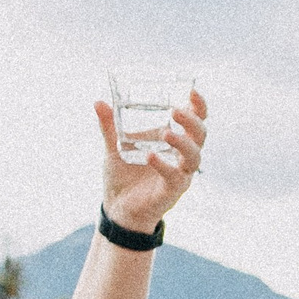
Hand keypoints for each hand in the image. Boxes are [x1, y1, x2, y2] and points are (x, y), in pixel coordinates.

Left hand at [95, 88, 205, 236]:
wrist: (119, 207)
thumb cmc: (123, 175)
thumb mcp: (114, 146)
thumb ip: (109, 126)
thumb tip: (98, 102)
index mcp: (173, 140)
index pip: (195, 120)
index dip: (198, 106)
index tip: (191, 90)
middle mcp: (181, 156)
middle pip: (200, 136)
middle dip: (193, 122)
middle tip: (176, 111)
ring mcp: (180, 173)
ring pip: (194, 157)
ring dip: (184, 143)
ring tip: (167, 133)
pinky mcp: (173, 190)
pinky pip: (175, 177)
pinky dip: (164, 165)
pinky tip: (150, 156)